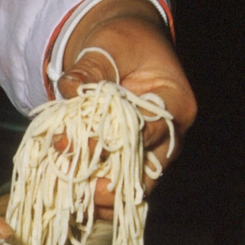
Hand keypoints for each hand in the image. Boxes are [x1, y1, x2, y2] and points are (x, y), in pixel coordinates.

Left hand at [55, 0, 196, 216]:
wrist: (122, 48)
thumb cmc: (123, 43)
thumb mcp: (109, 46)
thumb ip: (91, 69)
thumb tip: (68, 88)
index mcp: (175, 104)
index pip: (149, 131)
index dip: (116, 141)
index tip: (82, 146)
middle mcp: (170, 136)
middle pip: (148, 171)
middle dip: (114, 184)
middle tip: (81, 190)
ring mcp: (152, 153)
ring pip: (136, 189)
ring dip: (104, 198)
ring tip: (74, 199)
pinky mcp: (131, 163)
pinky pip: (120, 191)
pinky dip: (97, 198)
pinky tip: (74, 200)